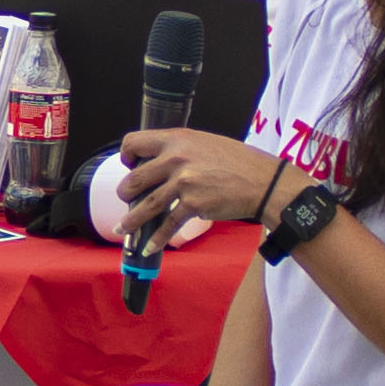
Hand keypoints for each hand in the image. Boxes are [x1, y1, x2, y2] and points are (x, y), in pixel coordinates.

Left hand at [113, 126, 281, 251]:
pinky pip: (167, 224)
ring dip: (131, 220)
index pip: (135, 142)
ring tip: (121, 229)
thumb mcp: (205, 143)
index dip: (127, 155)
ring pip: (145, 205)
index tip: (130, 165)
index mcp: (177, 139)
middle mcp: (176, 159)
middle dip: (126, 193)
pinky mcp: (193, 204)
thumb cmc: (238, 162)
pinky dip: (156, 239)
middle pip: (135, 178)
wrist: (263, 182)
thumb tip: (160, 164)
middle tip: (127, 199)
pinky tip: (149, 246)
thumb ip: (180, 150)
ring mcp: (183, 183)